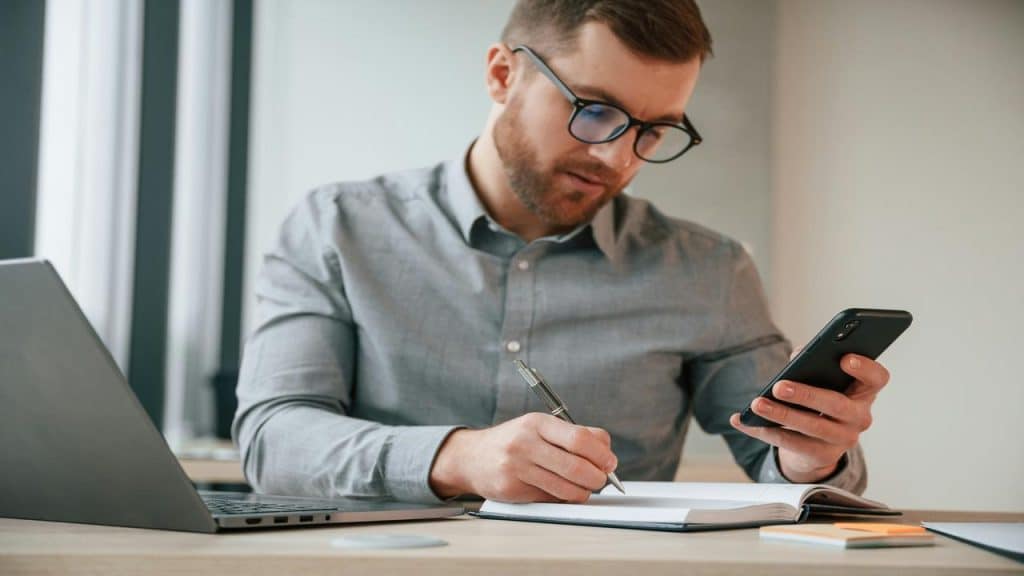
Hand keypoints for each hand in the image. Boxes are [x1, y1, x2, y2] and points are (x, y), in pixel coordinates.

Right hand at [429, 413, 617, 502]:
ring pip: (566, 488)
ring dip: (583, 492)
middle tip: (601, 479)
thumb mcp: (539, 428)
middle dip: (597, 477)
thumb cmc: (514, 442)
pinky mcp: (512, 489)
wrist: (471, 457)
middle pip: (576, 466)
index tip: (610, 462)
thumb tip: (606, 454)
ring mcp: (516, 467)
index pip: (579, 438)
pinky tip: (561, 491)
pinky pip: (550, 499)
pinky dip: (563, 498)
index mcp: (537, 423)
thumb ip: (573, 436)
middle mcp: (525, 443)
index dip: (601, 454)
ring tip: (584, 487)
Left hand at [729, 353, 888, 482]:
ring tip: (757, 404)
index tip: (845, 358)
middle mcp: (860, 417)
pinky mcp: (823, 456)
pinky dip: (763, 431)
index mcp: (864, 391)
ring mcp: (844, 439)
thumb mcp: (820, 378)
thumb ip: (812, 362)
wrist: (817, 441)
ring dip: (781, 415)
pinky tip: (743, 421)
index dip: (865, 368)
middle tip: (779, 386)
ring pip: (812, 427)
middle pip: (837, 405)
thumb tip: (797, 356)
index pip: (877, 378)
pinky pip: (791, 444)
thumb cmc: (820, 397)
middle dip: (806, 395)